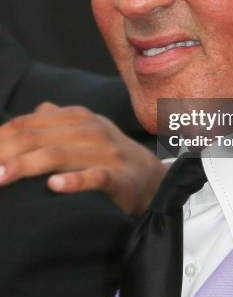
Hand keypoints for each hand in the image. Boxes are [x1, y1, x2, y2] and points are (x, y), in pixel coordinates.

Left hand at [0, 102, 165, 214]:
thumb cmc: (109, 154)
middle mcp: (90, 130)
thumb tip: (35, 110)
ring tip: (0, 178)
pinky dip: (74, 181)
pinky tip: (52, 186)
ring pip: (59, 155)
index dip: (0, 137)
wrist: (152, 177)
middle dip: (4, 152)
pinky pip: (95, 177)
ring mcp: (105, 153)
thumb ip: (58, 122)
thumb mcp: (85, 132)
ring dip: (25, 166)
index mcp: (77, 117)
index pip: (29, 123)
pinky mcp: (119, 178)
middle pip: (37, 138)